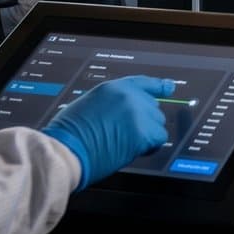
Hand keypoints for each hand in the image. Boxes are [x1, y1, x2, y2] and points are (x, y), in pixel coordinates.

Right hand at [41, 76, 175, 190]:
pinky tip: (135, 150)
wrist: (65, 150)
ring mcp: (137, 113)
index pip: (142, 83)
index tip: (169, 87)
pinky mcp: (142, 133)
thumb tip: (125, 112)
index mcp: (113, 87)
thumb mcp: (89, 104)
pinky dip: (151, 146)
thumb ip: (111, 103)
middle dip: (144, 121)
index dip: (158, 86)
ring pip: (157, 123)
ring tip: (125, 143)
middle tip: (125, 135)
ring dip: (147, 134)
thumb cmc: (68, 134)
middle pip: (152, 107)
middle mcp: (129, 96)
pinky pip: (159, 139)